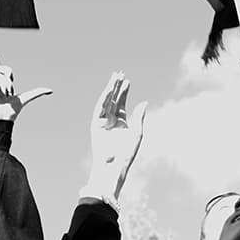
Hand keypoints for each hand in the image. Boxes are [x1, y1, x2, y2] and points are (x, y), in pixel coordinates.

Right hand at [0, 44, 54, 122]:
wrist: (3, 120)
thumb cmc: (12, 111)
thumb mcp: (25, 98)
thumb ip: (36, 93)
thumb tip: (51, 90)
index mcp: (2, 81)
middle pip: (5, 69)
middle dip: (10, 78)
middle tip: (10, 91)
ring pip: (1, 76)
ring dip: (7, 85)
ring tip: (6, 95)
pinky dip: (1, 88)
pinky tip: (0, 96)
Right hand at [82, 71, 145, 204]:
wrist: (113, 167)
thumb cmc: (126, 154)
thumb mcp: (136, 133)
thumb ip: (139, 117)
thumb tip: (144, 102)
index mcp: (122, 123)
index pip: (121, 103)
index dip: (124, 92)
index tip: (127, 80)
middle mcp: (111, 121)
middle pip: (113, 100)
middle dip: (116, 87)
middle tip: (120, 73)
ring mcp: (103, 122)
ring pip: (106, 102)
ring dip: (110, 90)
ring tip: (115, 77)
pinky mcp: (95, 125)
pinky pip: (99, 109)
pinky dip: (103, 99)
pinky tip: (109, 90)